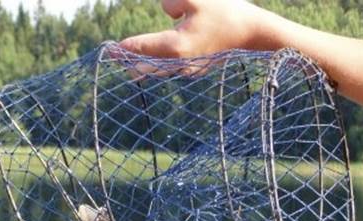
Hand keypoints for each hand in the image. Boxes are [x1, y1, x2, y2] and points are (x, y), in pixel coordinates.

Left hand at [119, 0, 272, 58]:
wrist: (252, 33)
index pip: (143, 47)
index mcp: (175, 47)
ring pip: (158, 71)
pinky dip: (159, 66)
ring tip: (128, 64)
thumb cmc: (225, 13)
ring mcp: (187, 69)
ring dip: (143, 66)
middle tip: (113, 56)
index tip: (110, 50)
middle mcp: (178, 64)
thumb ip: (172, 1)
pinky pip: (171, 69)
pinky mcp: (196, 69)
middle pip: (145, 66)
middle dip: (129, 60)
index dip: (125, 48)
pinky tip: (152, 63)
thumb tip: (166, 10)